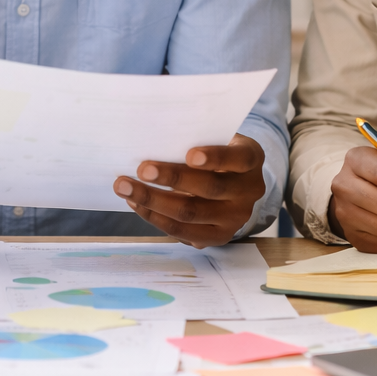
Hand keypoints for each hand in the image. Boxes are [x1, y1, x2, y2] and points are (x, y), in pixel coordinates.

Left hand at [115, 135, 264, 248]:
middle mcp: (249, 191)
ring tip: (125, 186)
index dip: (216, 157)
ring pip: (191, 213)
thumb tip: (155, 140)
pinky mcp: (218, 237)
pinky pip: (183, 231)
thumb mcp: (217, 139)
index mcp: (252, 159)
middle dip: (172, 179)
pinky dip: (155, 217)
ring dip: (153, 200)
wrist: (235, 184)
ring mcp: (235, 218)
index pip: (238, 158)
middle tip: (141, 169)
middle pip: (209, 188)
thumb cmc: (217, 153)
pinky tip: (135, 202)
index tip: (190, 154)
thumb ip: (198, 138)